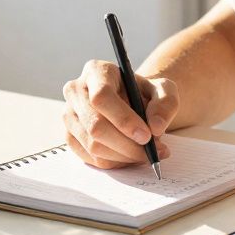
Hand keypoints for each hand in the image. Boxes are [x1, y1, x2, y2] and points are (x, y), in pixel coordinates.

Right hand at [62, 60, 177, 168]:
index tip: (146, 136)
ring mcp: (69, 115)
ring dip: (124, 156)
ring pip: (93, 145)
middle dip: (127, 145)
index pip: (101, 97)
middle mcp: (76, 91)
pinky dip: (115, 162)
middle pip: (95, 125)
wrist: (132, 103)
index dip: (123, 119)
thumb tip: (155, 126)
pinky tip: (131, 156)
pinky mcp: (70, 136)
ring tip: (146, 153)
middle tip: (152, 151)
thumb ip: (166, 103)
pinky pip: (91, 158)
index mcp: (96, 71)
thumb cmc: (144, 93)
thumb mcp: (164, 90)